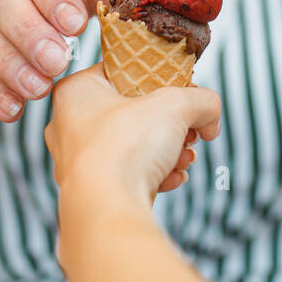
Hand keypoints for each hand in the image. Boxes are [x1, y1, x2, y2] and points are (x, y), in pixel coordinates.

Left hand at [46, 65, 221, 204]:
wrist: (108, 211)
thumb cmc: (124, 148)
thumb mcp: (176, 106)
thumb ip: (201, 100)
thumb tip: (211, 112)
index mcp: (76, 92)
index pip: (123, 70)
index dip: (160, 78)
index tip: (184, 89)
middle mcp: (70, 125)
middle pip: (133, 111)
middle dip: (170, 122)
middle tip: (192, 127)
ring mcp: (80, 161)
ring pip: (134, 145)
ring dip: (168, 149)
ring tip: (186, 155)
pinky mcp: (93, 190)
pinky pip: (130, 173)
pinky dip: (155, 173)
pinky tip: (174, 176)